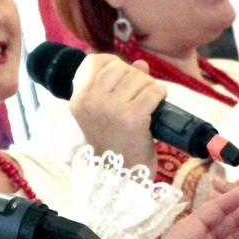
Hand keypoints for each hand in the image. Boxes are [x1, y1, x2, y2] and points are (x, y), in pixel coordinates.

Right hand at [70, 54, 163, 170]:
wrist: (121, 177)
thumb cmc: (114, 145)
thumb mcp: (104, 114)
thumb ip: (118, 86)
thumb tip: (140, 64)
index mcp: (79, 100)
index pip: (94, 62)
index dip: (113, 62)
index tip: (123, 75)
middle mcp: (91, 102)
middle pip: (120, 68)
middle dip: (135, 77)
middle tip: (139, 96)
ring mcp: (111, 109)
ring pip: (139, 78)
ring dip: (149, 87)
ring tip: (148, 104)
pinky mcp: (133, 117)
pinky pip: (153, 91)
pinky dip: (160, 96)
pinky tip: (156, 107)